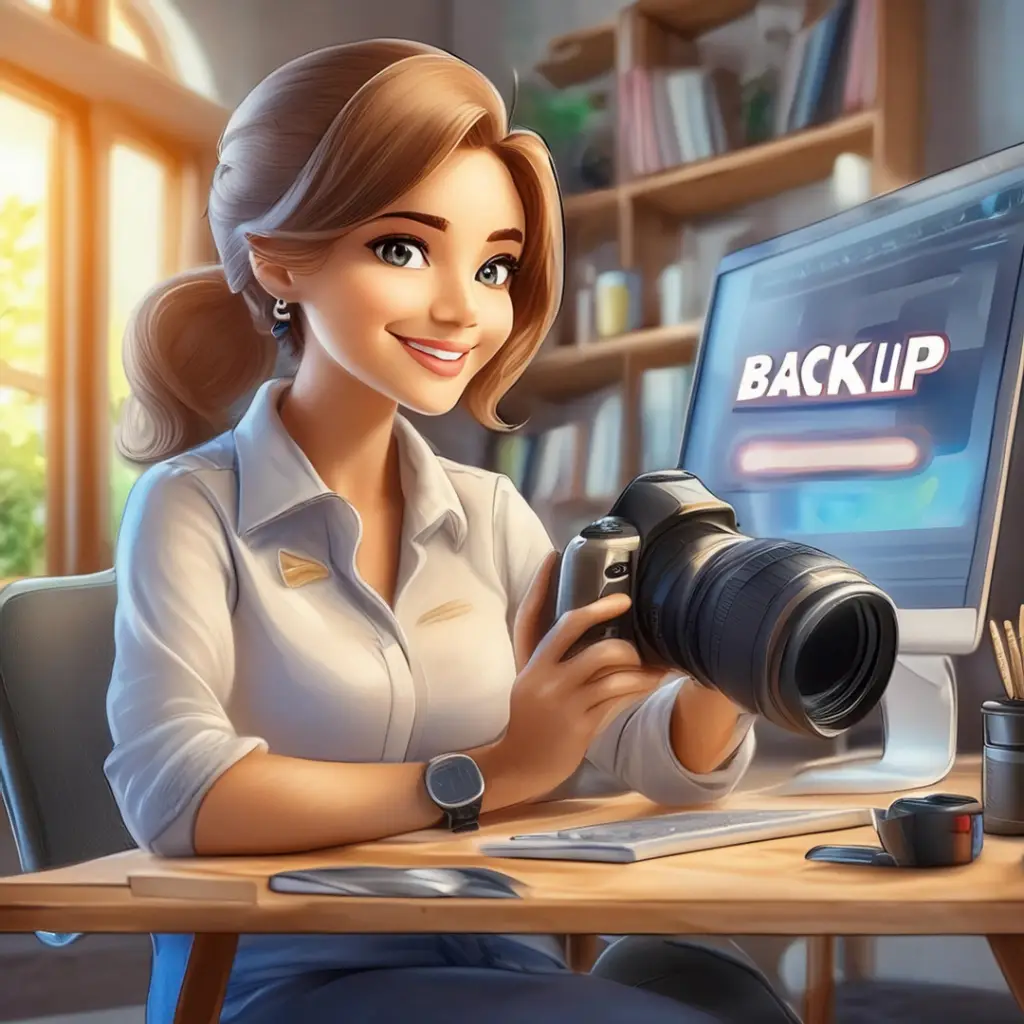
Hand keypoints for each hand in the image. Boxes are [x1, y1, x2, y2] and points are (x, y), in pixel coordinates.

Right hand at [483, 552, 664, 807]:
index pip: (530, 614)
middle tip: (627, 603)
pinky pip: (618, 693)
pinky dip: (640, 683)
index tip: (553, 555)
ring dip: (635, 657)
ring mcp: (561, 698)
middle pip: (573, 626)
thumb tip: (593, 633)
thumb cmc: (532, 722)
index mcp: (528, 662)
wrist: (520, 766)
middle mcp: (541, 675)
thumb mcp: (533, 685)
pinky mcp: (580, 722)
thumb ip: (554, 661)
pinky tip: (653, 680)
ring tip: (653, 659)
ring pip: (606, 660)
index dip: (540, 582)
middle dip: (604, 609)